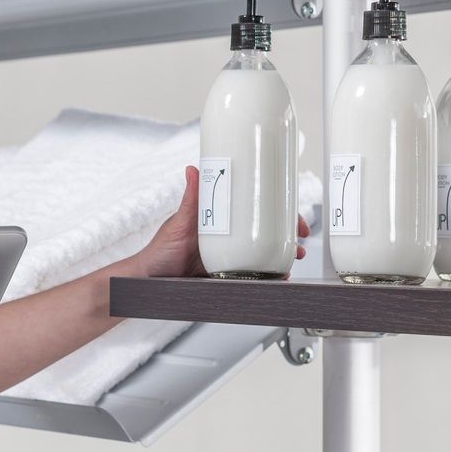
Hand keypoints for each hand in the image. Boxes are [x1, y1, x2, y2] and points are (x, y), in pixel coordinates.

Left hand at [128, 165, 311, 280]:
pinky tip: (276, 276)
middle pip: (262, 231)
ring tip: (292, 259)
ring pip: (261, 253)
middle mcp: (226, 236)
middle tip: (300, 239)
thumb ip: (190, 200)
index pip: (251, 208)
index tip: (290, 211)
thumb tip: (193, 169)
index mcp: (218, 218)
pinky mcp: (226, 274)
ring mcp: (228, 256)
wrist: (150, 281)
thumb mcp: (179, 223)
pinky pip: (251, 274)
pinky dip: (267, 275)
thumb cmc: (160, 250)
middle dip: (286, 234)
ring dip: (281, 256)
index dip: (273, 209)